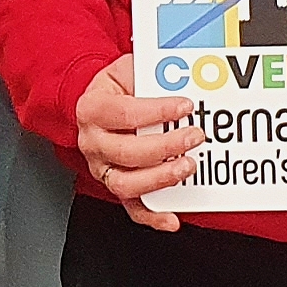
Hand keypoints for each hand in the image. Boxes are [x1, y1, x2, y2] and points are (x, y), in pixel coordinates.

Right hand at [74, 57, 202, 229]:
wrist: (100, 101)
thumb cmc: (117, 87)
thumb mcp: (128, 69)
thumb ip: (151, 74)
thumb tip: (183, 77)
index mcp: (92, 109)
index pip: (124, 113)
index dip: (157, 111)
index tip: (185, 106)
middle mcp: (93, 142)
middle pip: (126, 152)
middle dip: (166, 146)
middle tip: (194, 136)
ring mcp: (102, 167)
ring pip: (126, 184)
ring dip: (161, 178)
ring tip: (187, 166)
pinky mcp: (116, 184)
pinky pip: (132, 207)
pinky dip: (152, 217)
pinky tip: (171, 217)